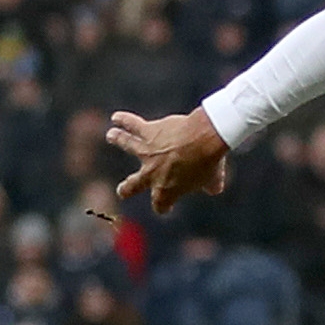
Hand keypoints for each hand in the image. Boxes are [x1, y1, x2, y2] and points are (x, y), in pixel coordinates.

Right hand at [104, 105, 227, 213]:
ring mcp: (147, 152)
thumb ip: (210, 186)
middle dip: (126, 189)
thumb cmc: (209, 162)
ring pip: (127, 145)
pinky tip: (117, 117)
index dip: (162, 206)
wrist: (204, 140)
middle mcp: (152, 173)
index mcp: (166, 190)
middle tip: (122, 191)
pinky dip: (124, 120)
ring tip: (111, 135)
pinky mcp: (149, 131)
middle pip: (133, 185)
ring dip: (118, 139)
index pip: (160, 204)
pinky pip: (132, 124)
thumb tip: (214, 188)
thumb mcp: (213, 181)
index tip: (164, 207)